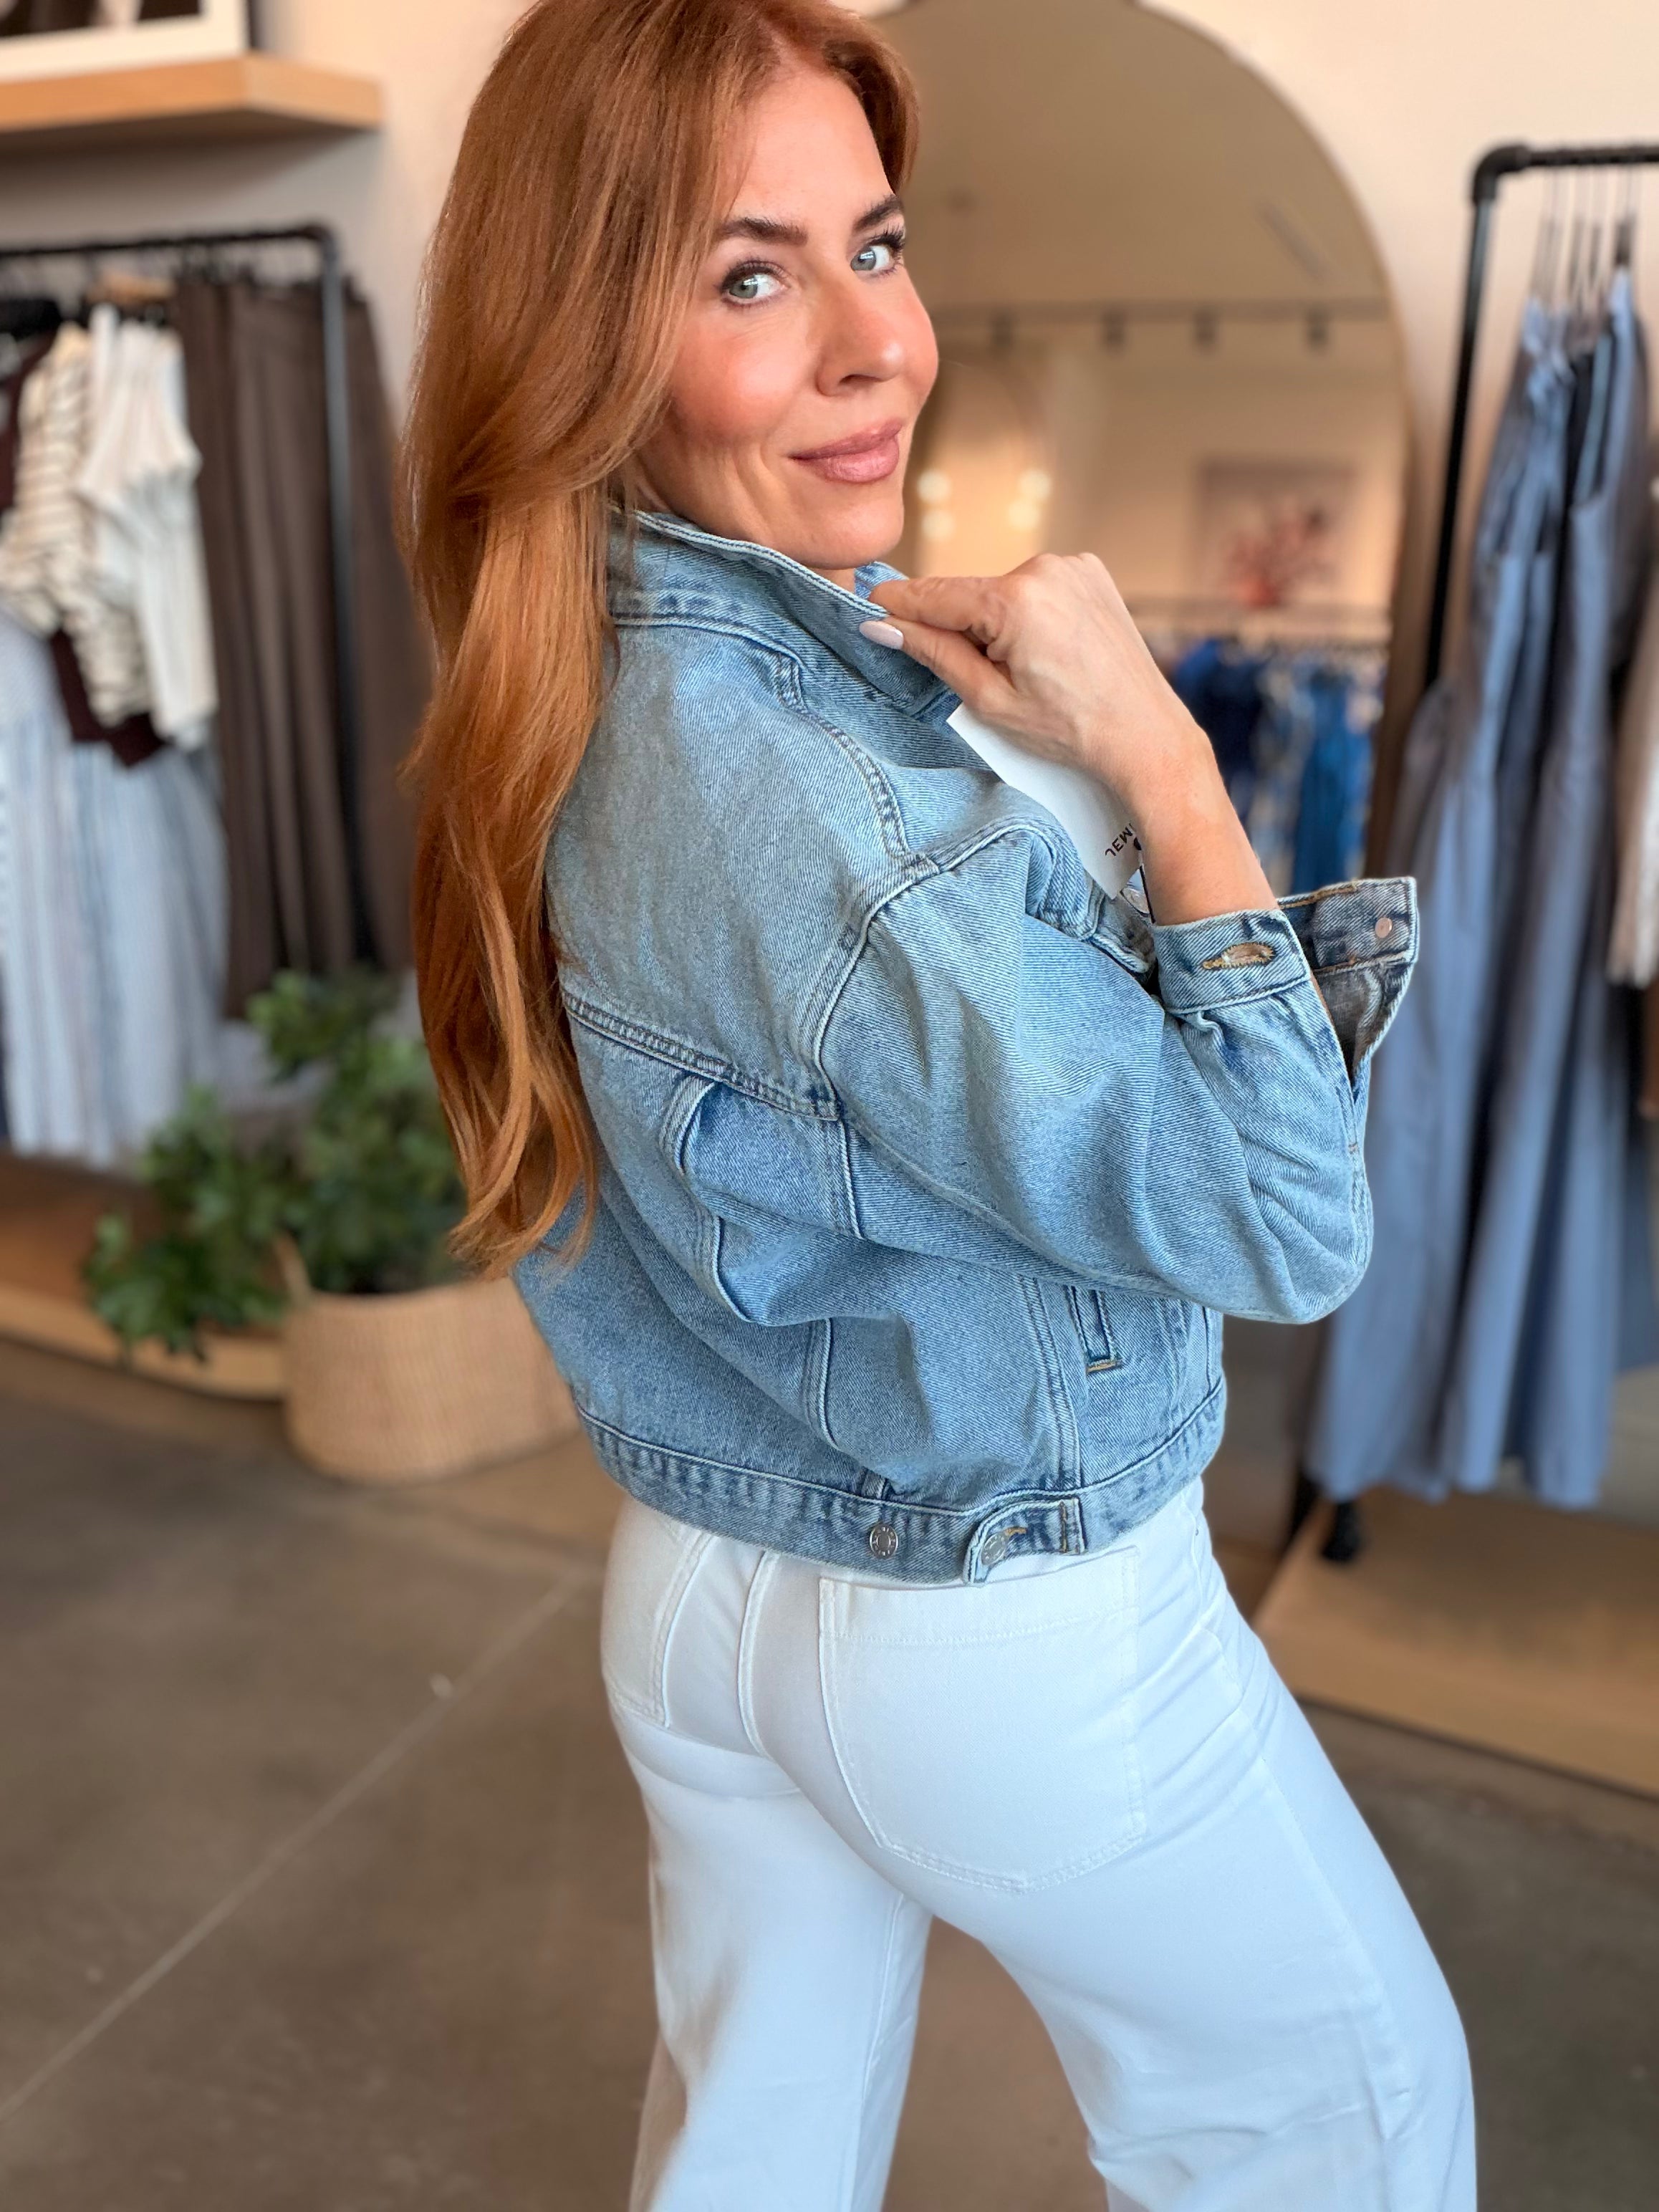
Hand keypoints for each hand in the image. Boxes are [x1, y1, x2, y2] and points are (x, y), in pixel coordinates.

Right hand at [869, 553, 1207, 819]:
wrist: (1145, 734)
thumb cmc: (1071, 728)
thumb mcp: (989, 700)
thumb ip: (934, 653)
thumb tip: (884, 625)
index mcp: (1016, 601)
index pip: (934, 594)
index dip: (897, 606)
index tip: (866, 610)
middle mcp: (1045, 569)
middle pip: (969, 594)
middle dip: (959, 628)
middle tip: (978, 676)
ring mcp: (1072, 565)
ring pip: (1002, 591)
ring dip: (996, 622)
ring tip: (1027, 670)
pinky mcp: (1090, 571)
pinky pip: (1035, 588)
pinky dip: (1028, 613)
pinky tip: (1049, 650)